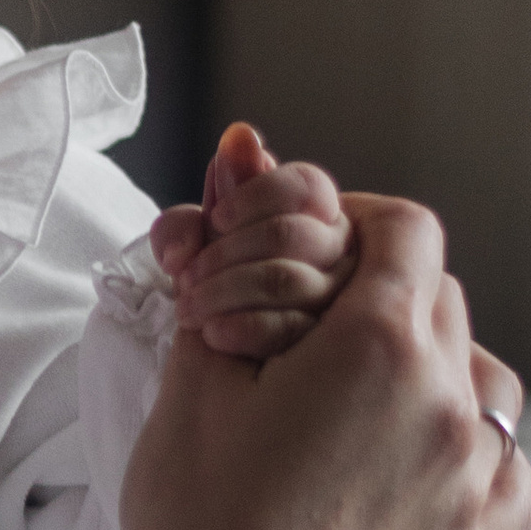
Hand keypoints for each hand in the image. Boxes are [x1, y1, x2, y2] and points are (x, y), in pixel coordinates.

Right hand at [103, 196, 528, 529]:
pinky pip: (504, 466)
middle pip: (437, 297)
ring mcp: (476, 477)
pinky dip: (464, 452)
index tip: (310, 248)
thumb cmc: (194, 525)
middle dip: (375, 296)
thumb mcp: (194, 380)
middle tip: (304, 333)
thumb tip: (244, 162)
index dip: (353, 221)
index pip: (404, 228)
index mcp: (378, 346)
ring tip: (355, 405)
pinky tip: (403, 468)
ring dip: (427, 369)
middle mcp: (447, 401)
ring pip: (480, 376)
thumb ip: (229, 266)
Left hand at [149, 123, 355, 358]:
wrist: (203, 390)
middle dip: (224, 251)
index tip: (217, 219)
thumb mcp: (188, 259)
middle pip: (293, 232)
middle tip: (184, 277)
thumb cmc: (204, 309)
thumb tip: (239, 139)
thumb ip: (203, 211)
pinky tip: (214, 335)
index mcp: (318, 226)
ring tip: (188, 308)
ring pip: (290, 280)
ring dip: (222, 290)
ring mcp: (346, 313)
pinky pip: (296, 331)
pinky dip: (244, 328)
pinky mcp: (339, 361)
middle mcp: (344, 263)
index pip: (309, 186)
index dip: (257, 194)